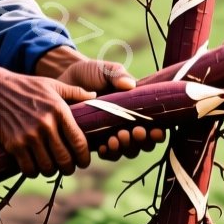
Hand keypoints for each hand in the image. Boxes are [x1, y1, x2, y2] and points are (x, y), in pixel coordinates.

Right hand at [0, 70, 94, 176]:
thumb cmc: (27, 86)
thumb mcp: (52, 85)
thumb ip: (75, 92)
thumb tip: (95, 97)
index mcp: (59, 111)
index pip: (79, 143)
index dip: (84, 157)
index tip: (83, 161)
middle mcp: (46, 125)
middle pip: (65, 159)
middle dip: (69, 168)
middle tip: (67, 167)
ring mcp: (29, 136)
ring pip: (48, 167)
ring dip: (51, 171)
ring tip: (51, 166)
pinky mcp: (14, 144)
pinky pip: (28, 168)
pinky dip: (33, 171)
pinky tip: (34, 166)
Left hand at [39, 50, 164, 159]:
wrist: (65, 81)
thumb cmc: (90, 73)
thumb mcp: (105, 70)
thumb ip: (118, 74)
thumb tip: (130, 85)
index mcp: (136, 107)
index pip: (154, 125)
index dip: (158, 132)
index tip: (155, 130)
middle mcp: (127, 123)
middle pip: (143, 142)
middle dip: (142, 141)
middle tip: (135, 132)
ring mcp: (112, 133)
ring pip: (127, 151)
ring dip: (125, 148)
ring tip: (115, 138)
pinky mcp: (96, 140)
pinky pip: (107, 153)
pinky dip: (108, 153)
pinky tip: (103, 146)